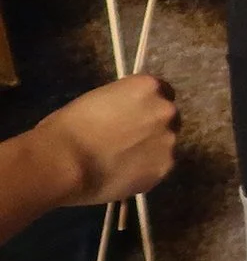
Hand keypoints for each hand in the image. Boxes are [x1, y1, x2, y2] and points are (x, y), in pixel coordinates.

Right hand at [33, 76, 180, 205]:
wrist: (63, 161)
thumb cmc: (68, 126)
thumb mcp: (97, 100)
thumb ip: (123, 104)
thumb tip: (128, 115)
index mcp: (148, 87)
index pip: (162, 91)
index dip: (149, 105)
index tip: (137, 115)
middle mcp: (165, 110)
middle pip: (168, 118)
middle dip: (153, 127)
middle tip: (129, 140)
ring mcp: (169, 140)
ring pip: (165, 144)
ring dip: (150, 150)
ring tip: (123, 161)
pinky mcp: (165, 167)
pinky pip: (159, 166)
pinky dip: (145, 170)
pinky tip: (124, 174)